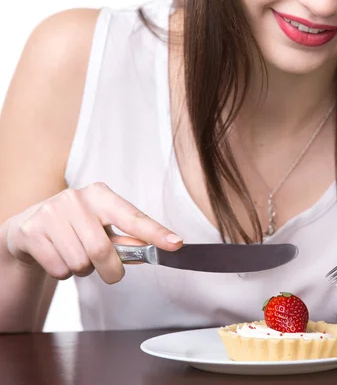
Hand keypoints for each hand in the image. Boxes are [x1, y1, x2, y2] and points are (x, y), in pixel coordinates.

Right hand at [0, 182, 182, 283]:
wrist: (29, 228)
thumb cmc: (75, 228)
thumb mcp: (102, 228)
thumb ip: (126, 240)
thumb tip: (148, 251)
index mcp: (101, 195)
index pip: (133, 217)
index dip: (155, 233)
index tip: (175, 243)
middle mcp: (76, 198)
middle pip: (102, 251)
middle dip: (110, 270)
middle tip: (111, 273)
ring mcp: (51, 213)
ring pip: (80, 263)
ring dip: (84, 270)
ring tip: (76, 255)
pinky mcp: (31, 231)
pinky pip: (59, 269)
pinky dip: (63, 273)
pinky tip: (58, 257)